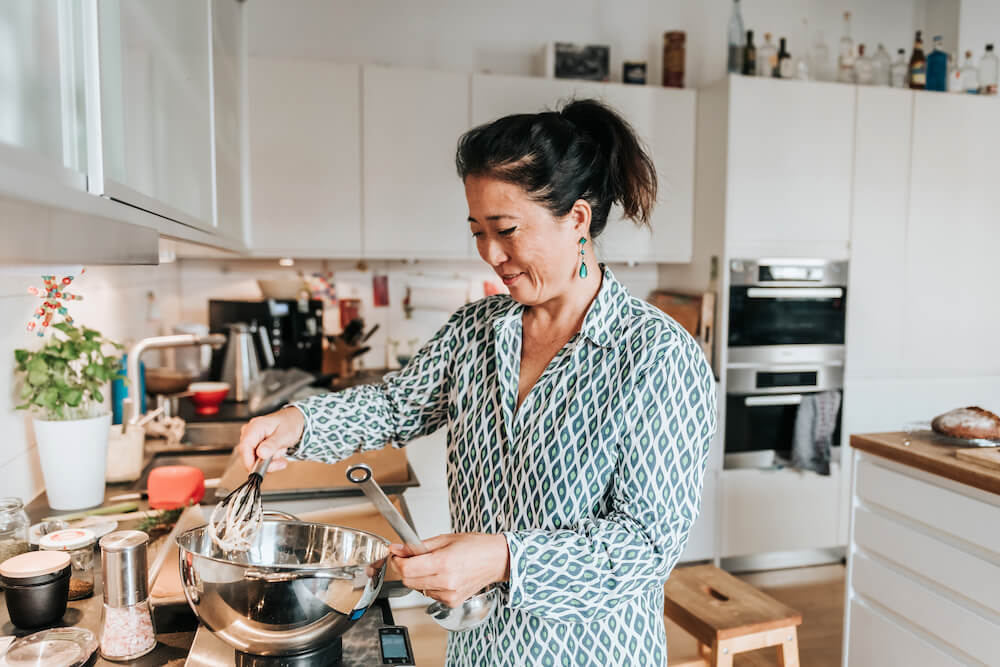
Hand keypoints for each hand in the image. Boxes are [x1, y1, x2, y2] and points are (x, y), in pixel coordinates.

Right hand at [237, 406, 304, 471]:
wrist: (294, 420)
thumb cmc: (290, 424)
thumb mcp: (285, 435)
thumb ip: (272, 444)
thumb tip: (260, 454)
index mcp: (255, 427)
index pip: (244, 448)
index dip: (250, 462)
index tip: (260, 471)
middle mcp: (249, 432)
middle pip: (248, 455)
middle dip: (265, 462)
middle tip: (280, 461)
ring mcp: (251, 438)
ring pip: (254, 459)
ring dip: (269, 461)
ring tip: (281, 451)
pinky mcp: (255, 444)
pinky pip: (258, 458)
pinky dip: (269, 460)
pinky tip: (277, 453)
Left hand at [389, 533, 509, 608]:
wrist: (496, 560)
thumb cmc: (476, 546)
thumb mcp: (445, 538)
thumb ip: (419, 546)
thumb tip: (399, 549)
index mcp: (444, 563)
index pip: (406, 569)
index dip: (397, 561)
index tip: (396, 554)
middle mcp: (446, 582)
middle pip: (408, 580)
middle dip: (404, 568)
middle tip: (409, 556)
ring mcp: (449, 594)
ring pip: (417, 588)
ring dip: (417, 576)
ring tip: (432, 564)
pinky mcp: (451, 602)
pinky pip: (429, 594)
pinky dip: (429, 584)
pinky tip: (441, 575)